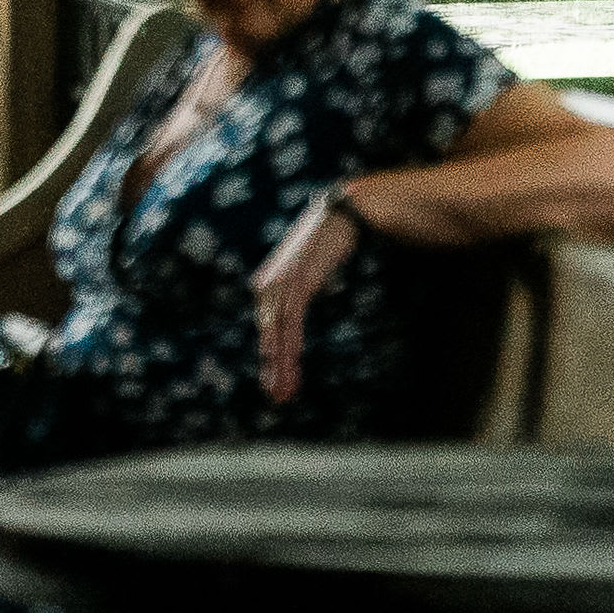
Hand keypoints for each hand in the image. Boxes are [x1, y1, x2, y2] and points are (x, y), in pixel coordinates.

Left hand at [249, 186, 362, 404]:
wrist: (345, 213)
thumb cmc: (329, 242)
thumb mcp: (308, 270)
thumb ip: (300, 291)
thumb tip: (297, 314)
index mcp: (270, 284)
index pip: (268, 327)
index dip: (272, 358)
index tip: (276, 386)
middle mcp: (270, 283)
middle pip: (268, 332)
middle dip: (274, 367)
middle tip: (277, 398)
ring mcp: (283, 280)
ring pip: (277, 329)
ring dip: (282, 362)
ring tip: (285, 391)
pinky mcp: (299, 277)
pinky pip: (292, 315)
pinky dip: (290, 340)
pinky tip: (293, 360)